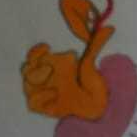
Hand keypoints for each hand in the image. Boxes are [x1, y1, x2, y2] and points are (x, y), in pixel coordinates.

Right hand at [22, 0, 113, 120]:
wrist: (96, 107)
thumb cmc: (91, 85)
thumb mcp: (91, 64)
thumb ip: (96, 46)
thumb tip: (110, 28)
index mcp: (51, 67)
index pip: (34, 57)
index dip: (35, 52)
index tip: (47, 47)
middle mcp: (44, 80)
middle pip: (27, 70)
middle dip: (35, 65)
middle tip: (50, 66)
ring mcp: (43, 94)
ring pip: (27, 84)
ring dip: (36, 77)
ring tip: (51, 74)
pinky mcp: (45, 108)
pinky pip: (32, 103)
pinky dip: (40, 96)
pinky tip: (54, 92)